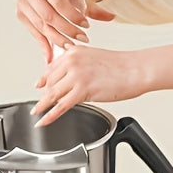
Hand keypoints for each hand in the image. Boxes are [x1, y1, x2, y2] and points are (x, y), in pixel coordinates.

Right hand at [17, 0, 114, 61]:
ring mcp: (22, 2)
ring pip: (40, 25)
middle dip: (67, 30)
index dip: (73, 16)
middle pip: (48, 16)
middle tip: (83, 40)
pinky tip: (53, 55)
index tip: (87, 26)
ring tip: (72, 47)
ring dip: (57, 39)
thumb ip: (93, 5)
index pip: (58, 2)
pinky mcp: (20, 13)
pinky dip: (44, 44)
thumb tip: (113, 17)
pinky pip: (33, 32)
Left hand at [31, 40, 172, 126]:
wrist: (137, 69)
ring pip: (52, 94)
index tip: (38, 85)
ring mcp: (76, 76)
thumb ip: (80, 63)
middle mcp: (72, 62)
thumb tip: (71, 77)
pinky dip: (49, 115)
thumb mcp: (95, 57)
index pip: (51, 67)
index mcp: (74, 52)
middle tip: (40, 104)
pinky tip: (43, 121)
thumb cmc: (122, 65)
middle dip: (45, 94)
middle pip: (50, 82)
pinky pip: (60, 106)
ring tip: (36, 113)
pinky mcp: (83, 90)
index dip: (44, 79)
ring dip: (42, 106)